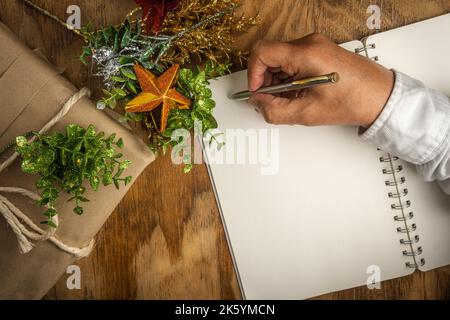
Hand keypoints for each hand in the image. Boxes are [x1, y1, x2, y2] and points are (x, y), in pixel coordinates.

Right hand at [247, 34, 394, 127]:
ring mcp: (316, 45)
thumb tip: (257, 102)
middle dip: (266, 80)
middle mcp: (310, 43)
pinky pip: (293, 60)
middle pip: (270, 55)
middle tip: (273, 99)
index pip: (262, 52)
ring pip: (281, 59)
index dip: (253, 74)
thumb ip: (275, 110)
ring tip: (291, 98)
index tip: (257, 91)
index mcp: (306, 53)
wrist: (380, 97)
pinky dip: (289, 77)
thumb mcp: (308, 113)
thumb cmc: (354, 101)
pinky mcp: (320, 51)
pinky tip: (299, 93)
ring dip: (278, 80)